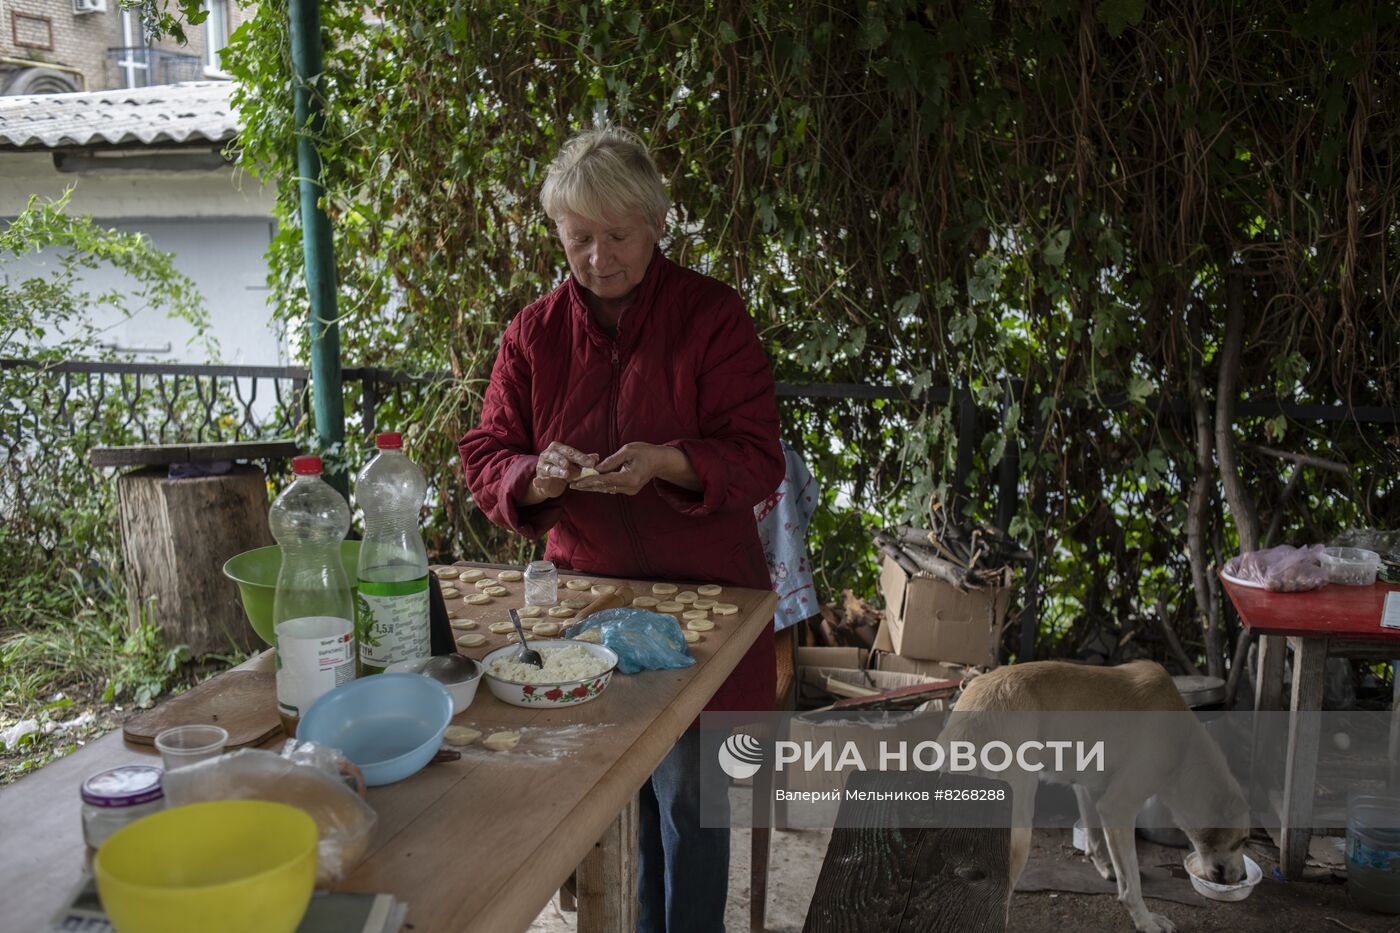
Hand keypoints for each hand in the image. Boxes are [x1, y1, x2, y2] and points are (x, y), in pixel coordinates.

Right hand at [522, 442, 597, 504]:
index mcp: (557, 448)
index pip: (570, 451)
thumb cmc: (564, 470)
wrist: (550, 484)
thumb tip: (596, 457)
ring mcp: (541, 467)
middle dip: (567, 460)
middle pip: (558, 456)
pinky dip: (538, 481)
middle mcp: (547, 455)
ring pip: (550, 468)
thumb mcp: (575, 465)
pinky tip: (537, 482)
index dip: (581, 457)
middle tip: (574, 464)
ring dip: (557, 471)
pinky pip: (538, 480)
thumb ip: (584, 461)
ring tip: (566, 474)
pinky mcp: (539, 479)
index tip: (592, 463)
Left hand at [570, 442, 696, 494]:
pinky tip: (589, 484)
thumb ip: (611, 461)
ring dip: (591, 487)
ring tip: (576, 485)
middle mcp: (630, 487)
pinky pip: (611, 488)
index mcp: (630, 478)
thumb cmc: (645, 451)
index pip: (604, 480)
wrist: (661, 461)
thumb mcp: (628, 451)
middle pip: (603, 487)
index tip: (576, 481)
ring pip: (606, 489)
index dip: (588, 481)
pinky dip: (600, 485)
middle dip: (586, 486)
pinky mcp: (629, 490)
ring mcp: (630, 491)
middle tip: (571, 484)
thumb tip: (595, 468)